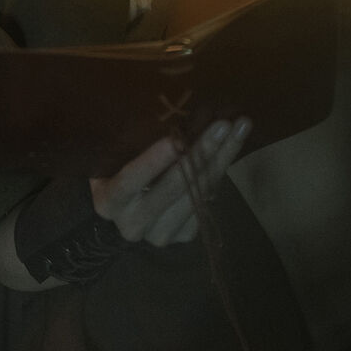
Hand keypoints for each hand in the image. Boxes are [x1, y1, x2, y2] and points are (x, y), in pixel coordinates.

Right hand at [88, 117, 249, 246]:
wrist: (128, 211)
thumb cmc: (119, 172)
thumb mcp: (118, 159)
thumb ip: (135, 145)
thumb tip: (177, 115)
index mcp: (110, 201)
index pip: (130, 182)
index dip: (153, 162)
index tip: (177, 139)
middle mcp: (133, 224)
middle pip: (171, 188)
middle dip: (201, 152)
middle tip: (223, 124)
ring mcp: (160, 234)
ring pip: (197, 194)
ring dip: (222, 157)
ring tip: (240, 127)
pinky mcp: (184, 235)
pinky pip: (207, 199)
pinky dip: (220, 170)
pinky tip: (231, 146)